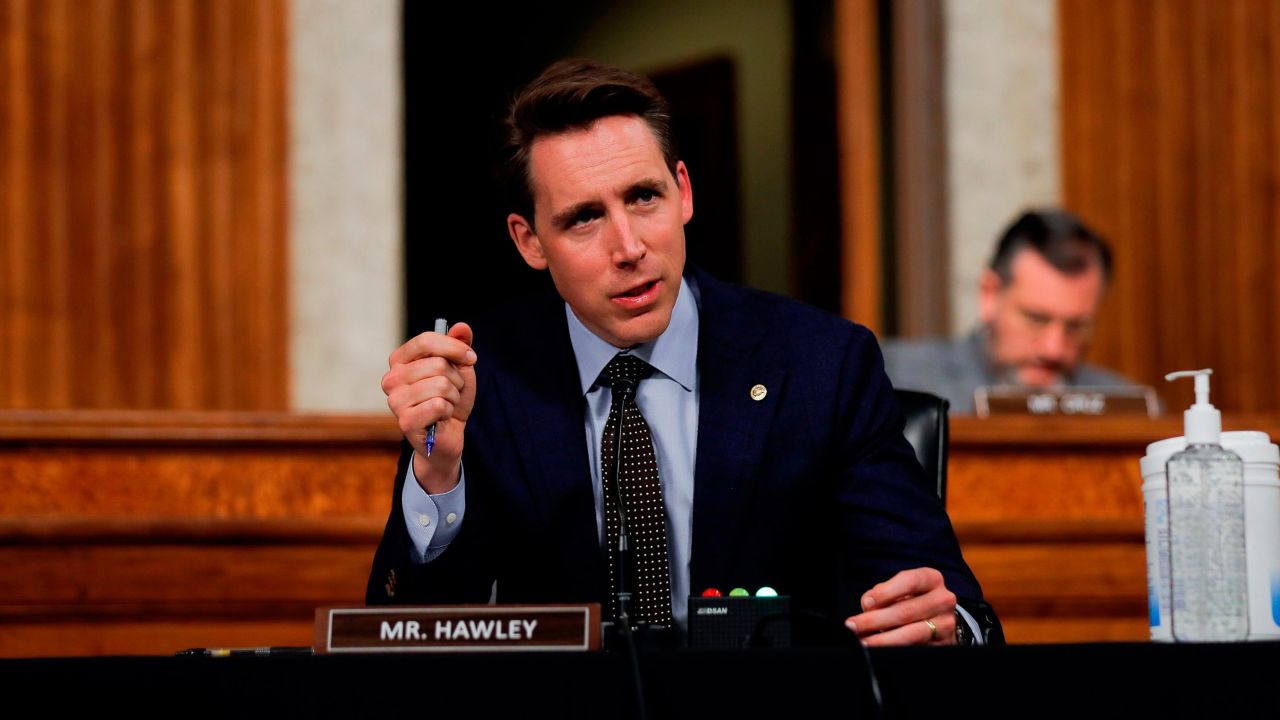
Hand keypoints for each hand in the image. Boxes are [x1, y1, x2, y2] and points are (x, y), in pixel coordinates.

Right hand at [381, 322, 476, 493]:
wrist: (448, 435)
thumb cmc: (450, 399)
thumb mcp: (459, 369)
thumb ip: (460, 346)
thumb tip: (462, 327)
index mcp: (400, 361)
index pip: (426, 340)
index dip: (454, 347)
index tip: (471, 358)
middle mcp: (391, 378)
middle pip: (437, 364)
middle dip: (456, 379)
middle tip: (452, 392)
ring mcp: (395, 400)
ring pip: (440, 385)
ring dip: (453, 396)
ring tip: (446, 405)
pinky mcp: (404, 421)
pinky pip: (439, 405)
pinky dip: (449, 411)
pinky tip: (441, 418)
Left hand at [844, 567, 956, 645]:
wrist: (939, 619)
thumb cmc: (911, 599)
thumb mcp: (899, 589)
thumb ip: (882, 594)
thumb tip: (868, 606)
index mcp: (931, 579)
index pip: (909, 581)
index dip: (885, 592)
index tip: (866, 603)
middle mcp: (943, 600)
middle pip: (906, 611)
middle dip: (875, 620)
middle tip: (853, 626)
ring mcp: (946, 625)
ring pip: (912, 634)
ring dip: (882, 639)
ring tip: (863, 642)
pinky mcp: (945, 646)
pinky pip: (917, 650)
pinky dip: (895, 651)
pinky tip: (879, 652)